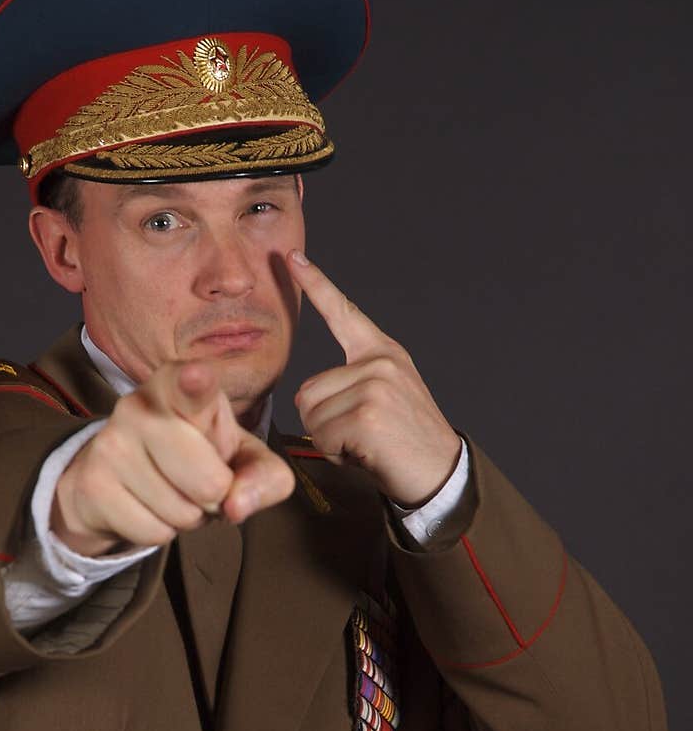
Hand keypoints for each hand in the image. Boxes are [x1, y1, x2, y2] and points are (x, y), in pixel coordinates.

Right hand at [51, 359, 294, 555]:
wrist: (122, 477)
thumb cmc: (197, 455)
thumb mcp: (243, 458)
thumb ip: (266, 477)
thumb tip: (236, 505)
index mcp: (181, 387)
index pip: (191, 385)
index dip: (197, 383)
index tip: (198, 376)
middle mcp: (140, 405)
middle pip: (209, 481)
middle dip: (216, 496)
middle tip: (201, 480)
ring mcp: (112, 444)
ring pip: (182, 513)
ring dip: (188, 516)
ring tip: (174, 490)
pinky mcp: (93, 484)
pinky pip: (153, 532)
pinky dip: (161, 531)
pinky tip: (148, 505)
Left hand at [288, 251, 460, 506]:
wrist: (439, 472)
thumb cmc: (403, 442)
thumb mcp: (383, 399)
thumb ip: (350, 384)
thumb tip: (305, 396)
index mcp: (382, 353)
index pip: (343, 313)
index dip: (316, 285)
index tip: (292, 257)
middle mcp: (379, 362)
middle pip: (308, 391)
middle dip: (325, 422)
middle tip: (363, 435)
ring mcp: (375, 385)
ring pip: (312, 414)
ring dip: (330, 439)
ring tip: (367, 443)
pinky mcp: (367, 413)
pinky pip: (322, 434)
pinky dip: (337, 453)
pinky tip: (367, 453)